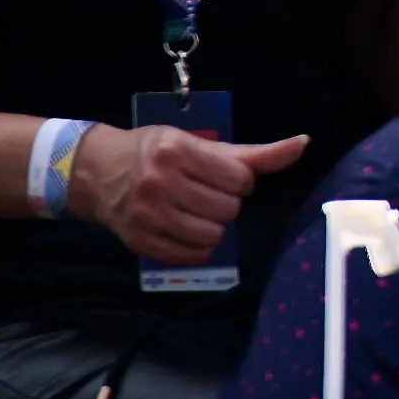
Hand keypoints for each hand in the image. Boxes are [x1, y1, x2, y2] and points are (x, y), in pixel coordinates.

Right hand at [72, 124, 307, 267]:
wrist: (97, 173)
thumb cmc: (154, 151)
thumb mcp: (196, 142)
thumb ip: (251, 153)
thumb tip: (302, 144)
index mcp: (177, 151)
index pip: (238, 178)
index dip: (240, 180)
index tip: (224, 176)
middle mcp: (160, 183)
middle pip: (228, 209)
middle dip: (227, 202)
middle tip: (208, 194)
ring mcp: (148, 215)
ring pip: (212, 235)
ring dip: (215, 226)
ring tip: (198, 212)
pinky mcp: (140, 242)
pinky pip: (191, 256)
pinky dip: (199, 247)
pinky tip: (187, 230)